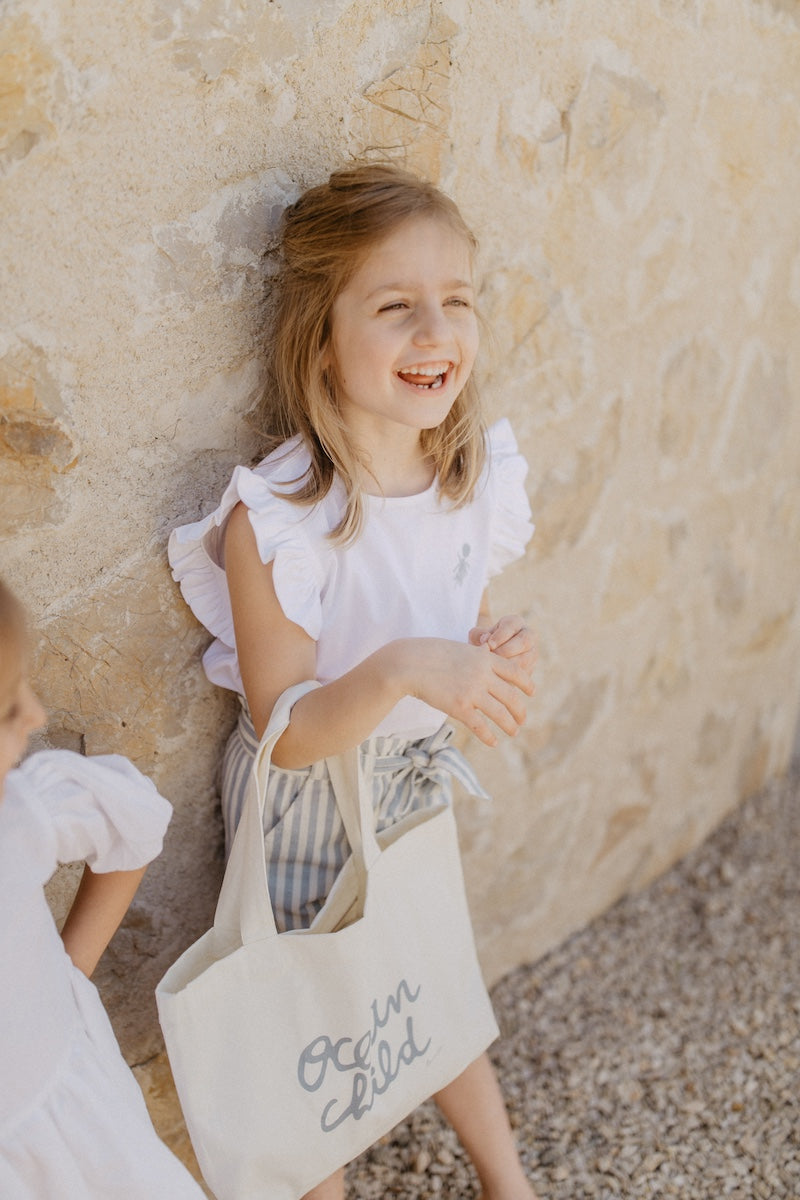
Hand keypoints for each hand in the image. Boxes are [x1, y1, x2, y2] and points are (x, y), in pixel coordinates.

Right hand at [394, 636, 533, 747]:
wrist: (410, 663)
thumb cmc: (431, 653)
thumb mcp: (461, 649)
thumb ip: (477, 657)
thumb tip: (486, 663)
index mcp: (485, 658)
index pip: (516, 672)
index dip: (527, 684)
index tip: (532, 692)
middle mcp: (483, 675)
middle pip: (512, 697)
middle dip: (520, 711)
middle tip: (522, 719)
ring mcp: (472, 692)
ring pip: (501, 714)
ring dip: (510, 726)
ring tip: (513, 732)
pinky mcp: (460, 707)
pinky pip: (481, 726)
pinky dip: (489, 736)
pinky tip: (493, 742)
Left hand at [469, 614, 536, 679]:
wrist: (486, 660)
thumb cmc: (481, 644)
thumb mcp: (477, 636)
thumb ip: (478, 634)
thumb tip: (485, 639)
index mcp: (516, 623)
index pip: (513, 625)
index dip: (501, 635)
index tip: (489, 644)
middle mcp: (528, 636)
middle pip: (525, 640)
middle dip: (507, 649)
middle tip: (493, 656)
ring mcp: (531, 653)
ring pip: (526, 658)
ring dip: (509, 664)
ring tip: (493, 667)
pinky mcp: (530, 668)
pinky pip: (524, 673)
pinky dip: (510, 675)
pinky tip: (498, 676)